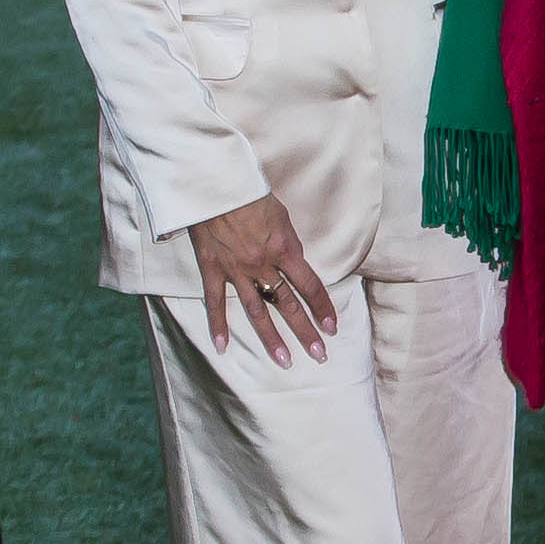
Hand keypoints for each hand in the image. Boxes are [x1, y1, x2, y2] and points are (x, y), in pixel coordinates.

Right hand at [189, 196, 335, 362]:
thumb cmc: (249, 191)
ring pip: (257, 311)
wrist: (213, 182)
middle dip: (305, 331)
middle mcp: (262, 265)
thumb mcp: (280, 214)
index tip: (332, 327)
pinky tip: (222, 347)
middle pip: (288, 304)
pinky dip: (217, 325)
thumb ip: (288, 242)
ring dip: (271, 338)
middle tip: (319, 355)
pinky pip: (215, 302)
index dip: (323, 307)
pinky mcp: (212, 269)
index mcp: (283, 249)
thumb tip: (293, 262)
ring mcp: (236, 270)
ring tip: (284, 360)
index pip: (309, 285)